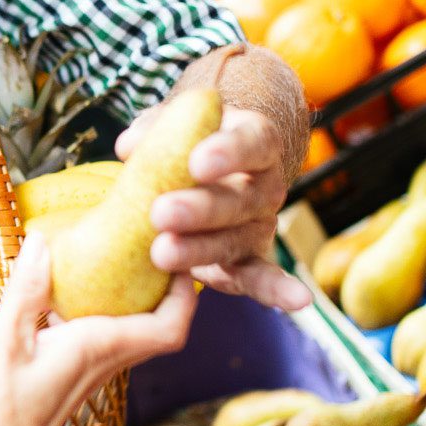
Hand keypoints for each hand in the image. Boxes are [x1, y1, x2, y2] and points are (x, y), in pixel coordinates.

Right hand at [0, 232, 194, 425]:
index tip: (182, 257)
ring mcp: (90, 375)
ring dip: (136, 299)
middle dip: (167, 287)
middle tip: (154, 248)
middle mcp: (105, 363)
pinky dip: (104, 311)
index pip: (169, 327)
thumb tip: (43, 240)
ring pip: (133, 334)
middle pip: (159, 327)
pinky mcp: (72, 379)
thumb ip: (27, 289)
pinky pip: (104, 340)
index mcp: (99, 348)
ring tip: (119, 260)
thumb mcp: (3, 339)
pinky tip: (70, 294)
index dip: (187, 292)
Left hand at [117, 105, 310, 311]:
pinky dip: (275, 290)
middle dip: (200, 209)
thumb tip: (129, 146)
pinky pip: (261, 277)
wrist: (210, 166)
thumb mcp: (173, 123)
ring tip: (162, 254)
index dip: (228, 152)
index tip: (198, 162)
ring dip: (200, 249)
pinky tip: (297, 302)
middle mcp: (266, 185)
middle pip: (239, 199)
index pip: (251, 143)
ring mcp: (259, 225)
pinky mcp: (248, 259)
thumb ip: (155, 129)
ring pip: (235, 240)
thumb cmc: (188, 139)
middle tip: (161, 213)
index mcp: (256, 141)